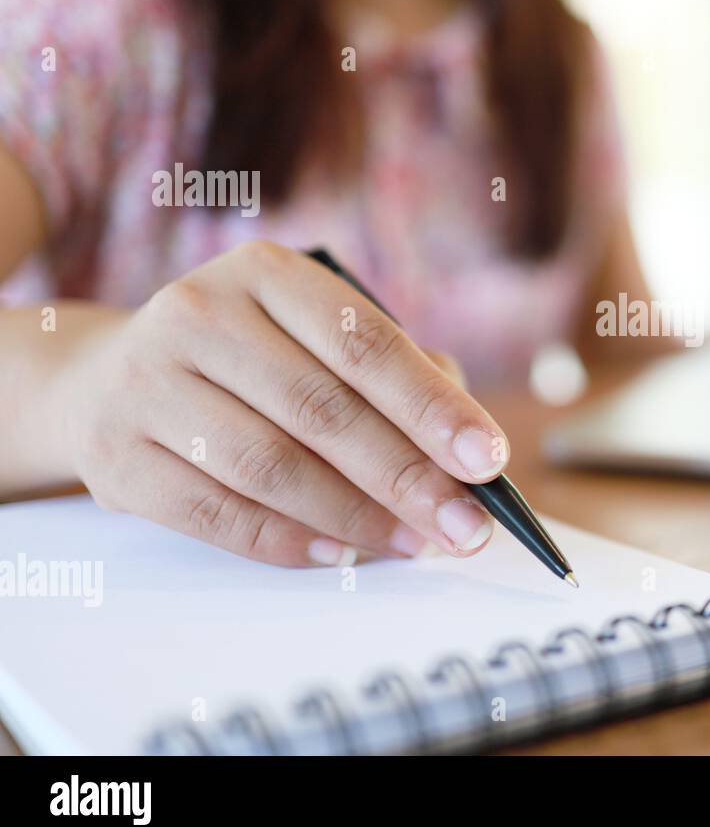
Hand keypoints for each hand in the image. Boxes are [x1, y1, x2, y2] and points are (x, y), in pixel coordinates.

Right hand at [60, 240, 505, 565]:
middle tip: (465, 526)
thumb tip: (464, 445)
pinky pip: (216, 513)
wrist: (103, 378)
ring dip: (356, 516)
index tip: (489, 460)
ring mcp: (148, 383)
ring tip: (413, 544)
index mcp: (266, 273)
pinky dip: (289, 540)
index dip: (433, 407)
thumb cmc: (249, 360)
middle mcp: (200, 313)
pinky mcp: (116, 456)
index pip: (366, 344)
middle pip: (323, 409)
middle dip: (408, 477)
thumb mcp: (313, 336)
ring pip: (271, 466)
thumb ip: (393, 373)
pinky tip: (342, 553)